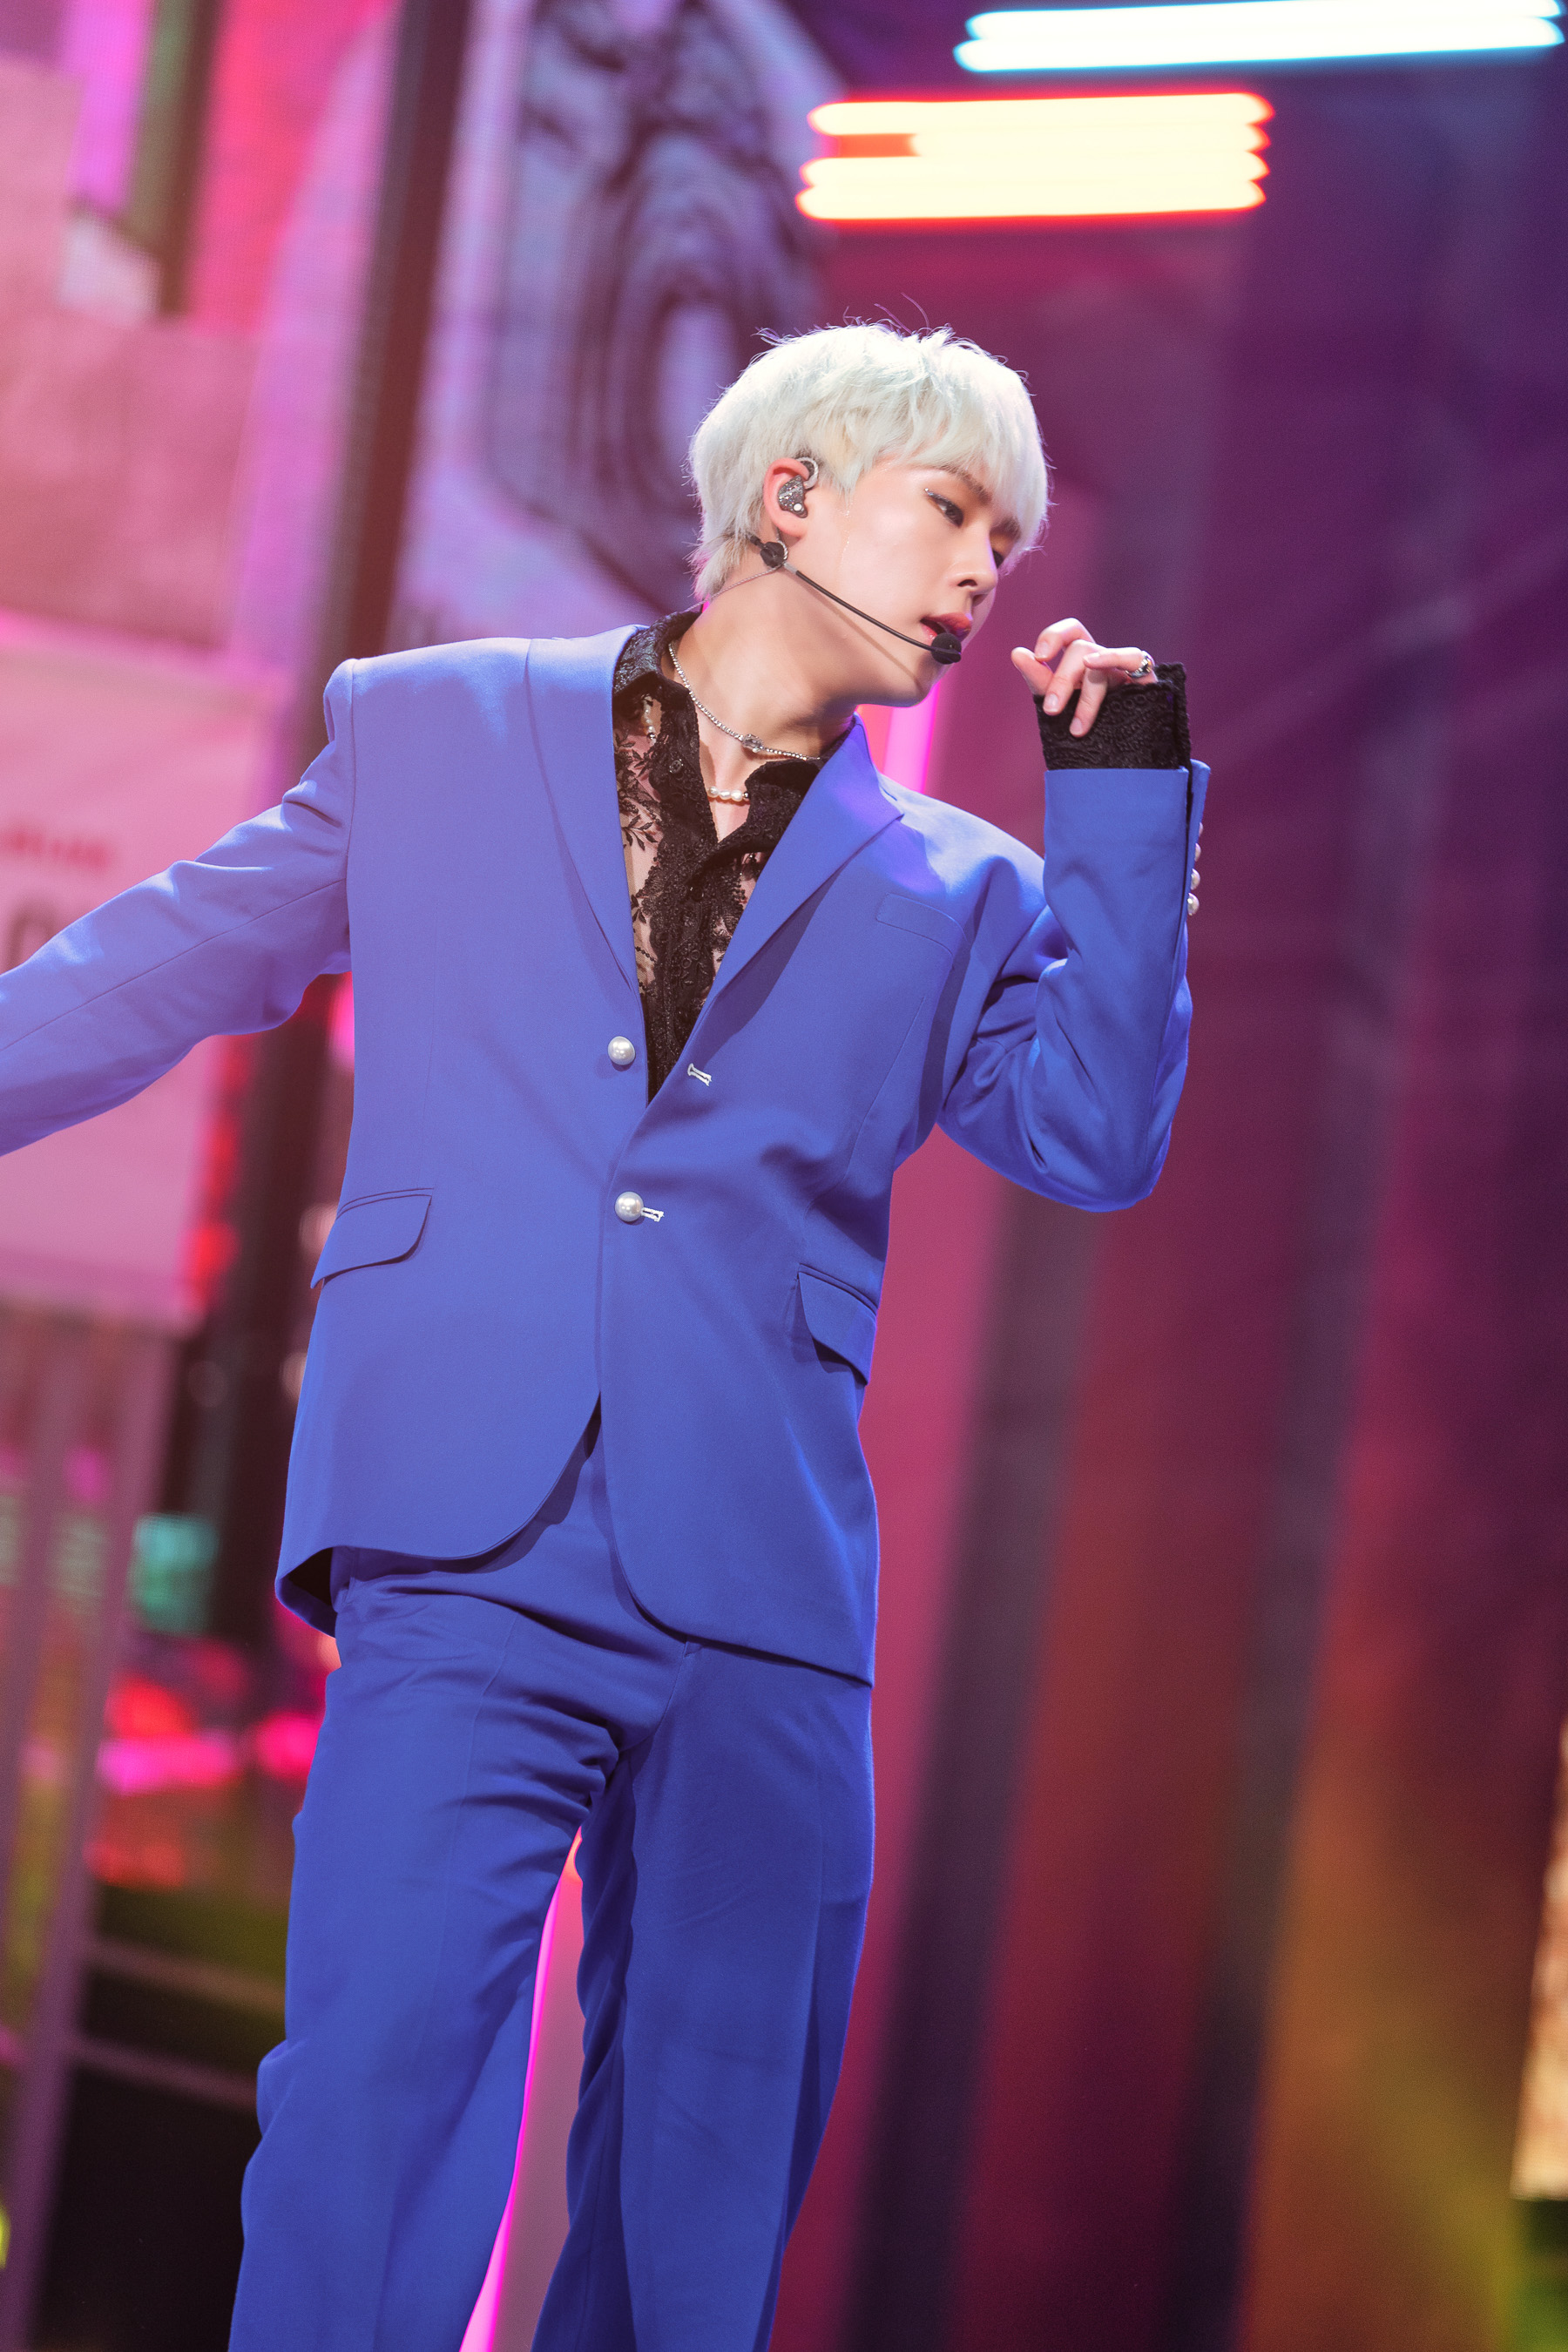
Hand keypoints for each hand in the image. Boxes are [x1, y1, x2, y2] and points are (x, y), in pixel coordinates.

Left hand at [1010, 619, 1156, 736]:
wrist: (1119, 763)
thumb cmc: (1086, 730)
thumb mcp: (1058, 705)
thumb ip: (1039, 679)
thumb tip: (1017, 653)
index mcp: (1082, 661)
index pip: (1070, 633)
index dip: (1053, 636)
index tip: (1039, 657)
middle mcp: (1103, 659)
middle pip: (1080, 649)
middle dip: (1062, 680)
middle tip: (1052, 711)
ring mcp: (1124, 668)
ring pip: (1099, 663)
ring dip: (1085, 698)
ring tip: (1076, 730)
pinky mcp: (1146, 679)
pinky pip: (1133, 658)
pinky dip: (1112, 657)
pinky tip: (1094, 665)